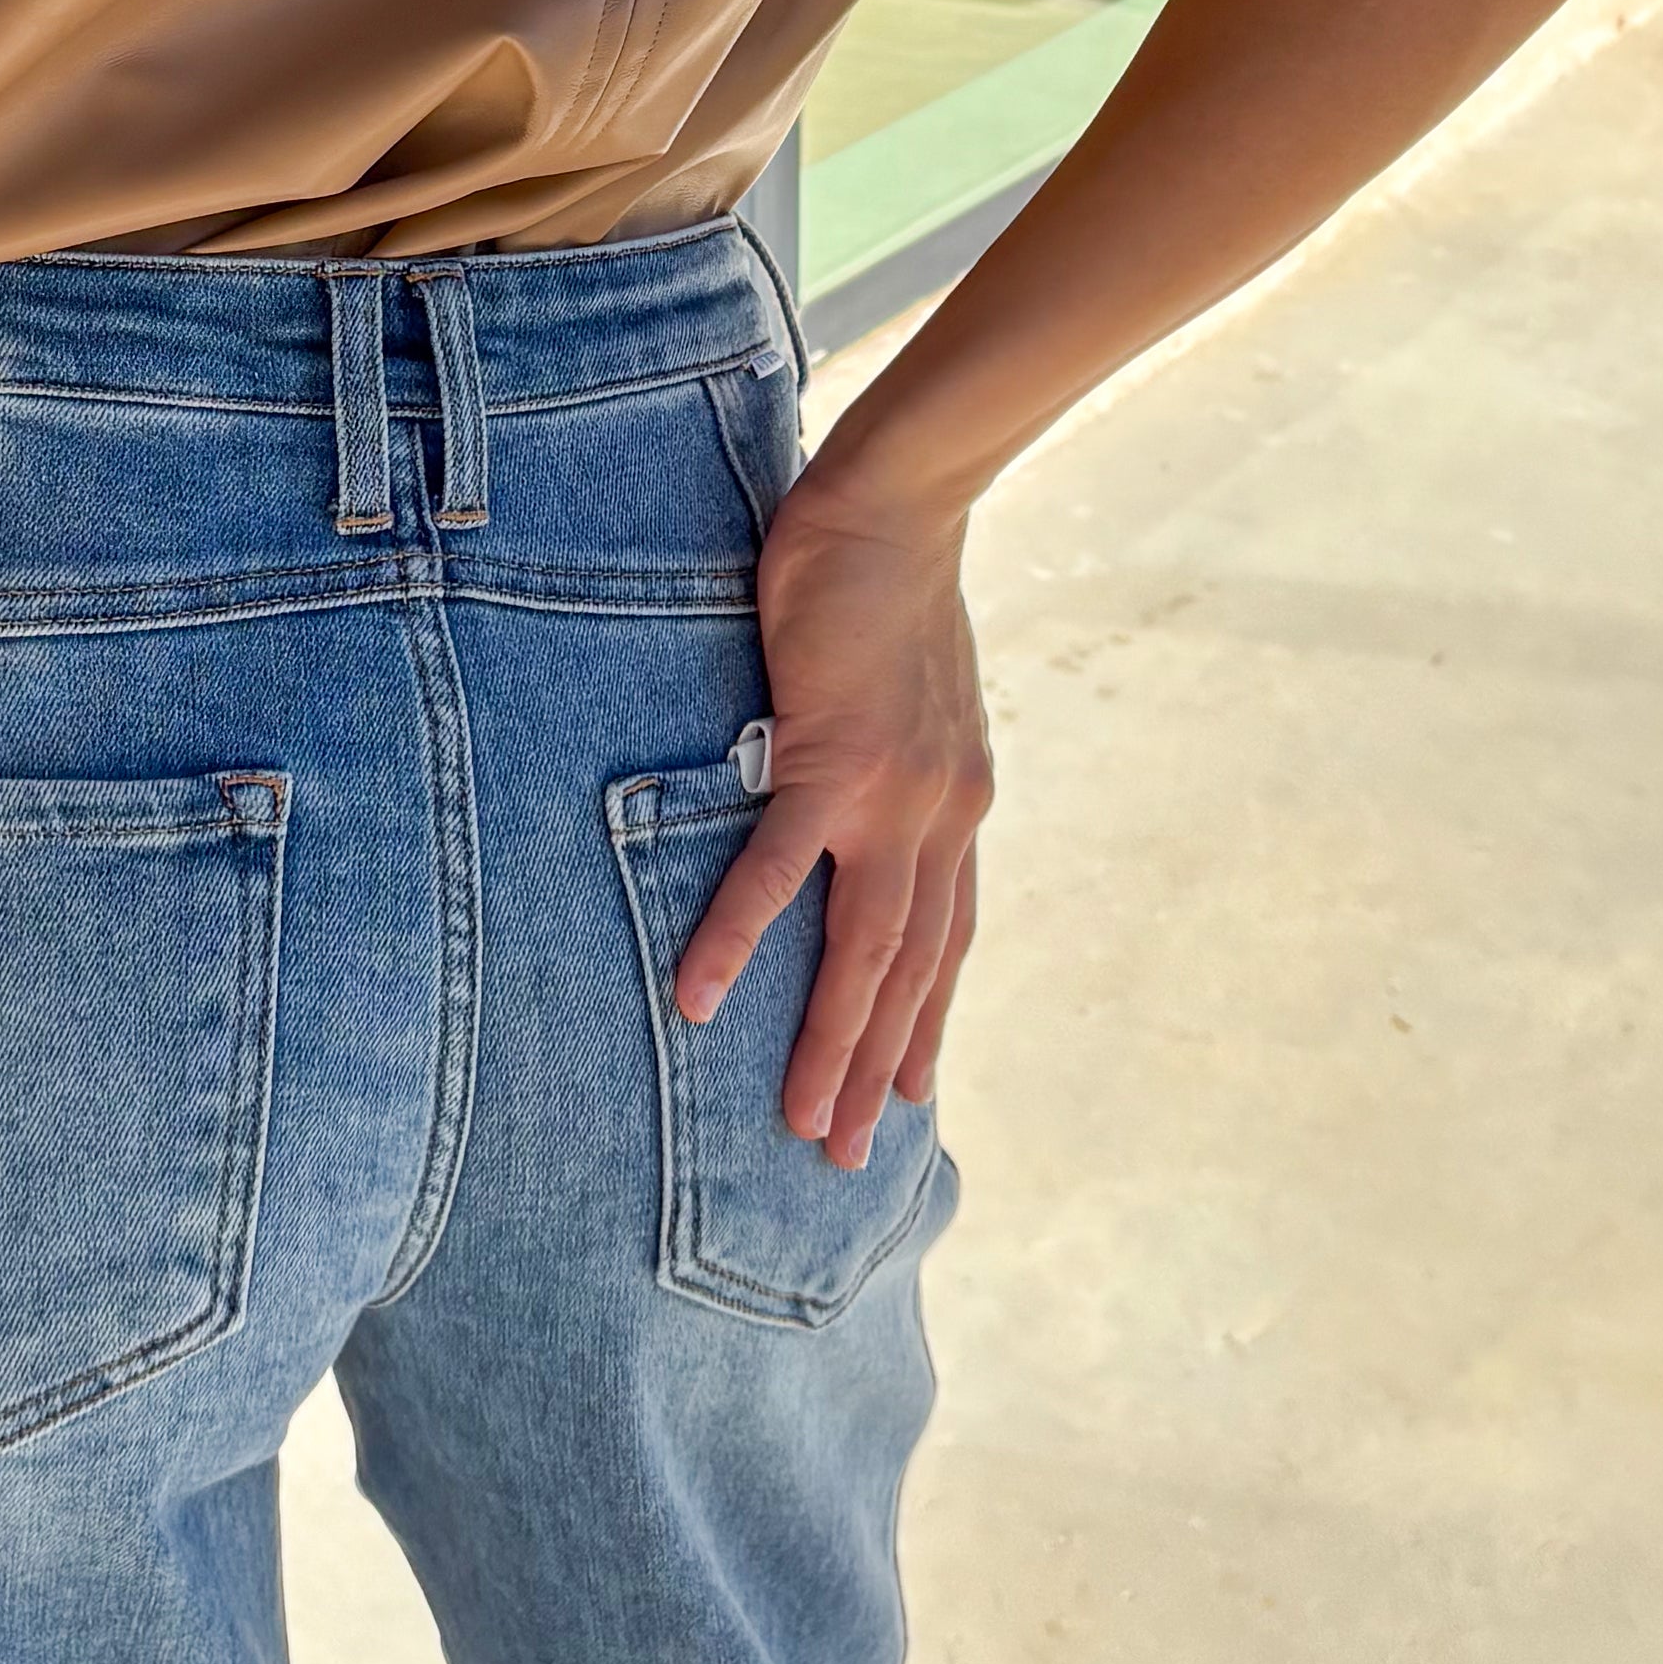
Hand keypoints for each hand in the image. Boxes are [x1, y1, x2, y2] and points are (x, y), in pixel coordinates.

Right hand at [675, 470, 992, 1168]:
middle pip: (913, 972)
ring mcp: (891, 798)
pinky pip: (776, 871)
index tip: (912, 1092)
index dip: (929, 1020)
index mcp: (960, 807)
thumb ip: (904, 759)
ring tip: (800, 1122)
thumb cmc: (889, 585)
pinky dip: (740, 939)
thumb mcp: (919, 696)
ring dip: (830, 1044)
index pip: (949, 941)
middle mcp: (941, 820)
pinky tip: (702, 1000)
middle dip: (880, 1069)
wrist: (894, 508)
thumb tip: (866, 787)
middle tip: (847, 1155)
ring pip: (863, 951)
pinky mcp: (829, 762)